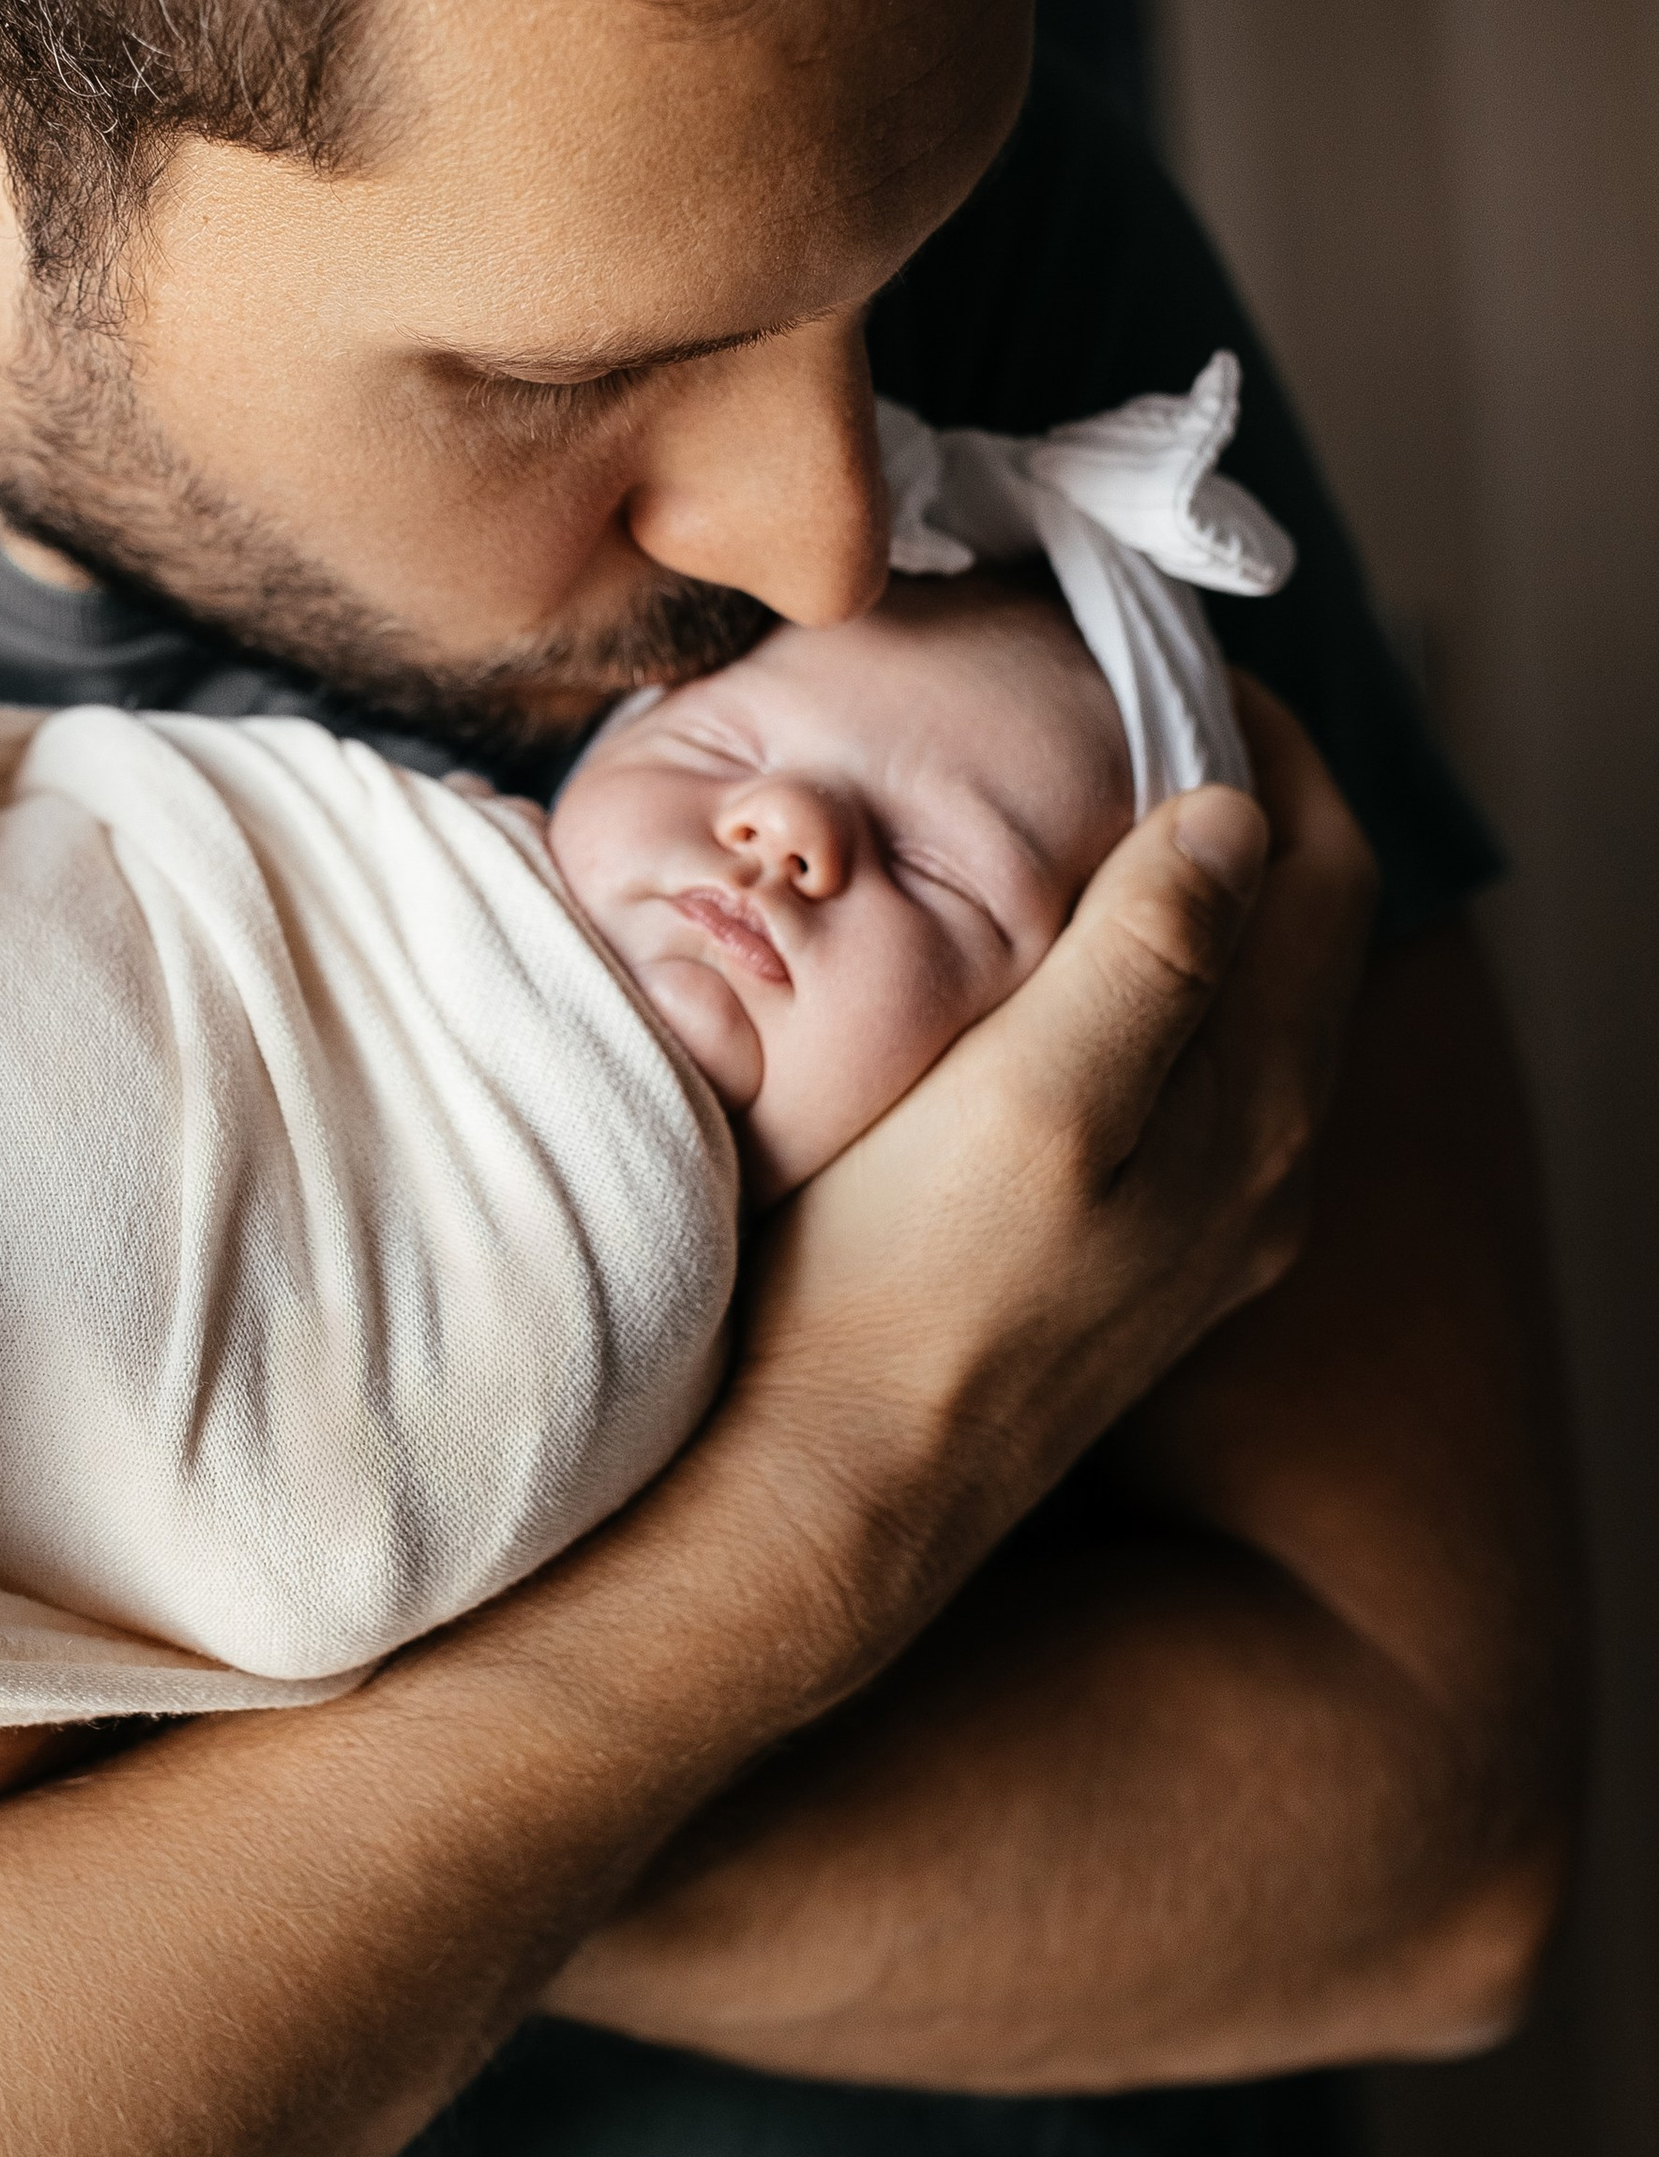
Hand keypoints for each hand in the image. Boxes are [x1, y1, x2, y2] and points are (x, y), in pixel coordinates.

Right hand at [724, 682, 1376, 1666]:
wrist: (829, 1498)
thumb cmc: (912, 1293)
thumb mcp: (1041, 1099)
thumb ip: (1155, 956)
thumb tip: (1234, 814)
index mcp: (1260, 1109)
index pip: (1326, 865)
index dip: (1269, 739)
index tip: (1167, 658)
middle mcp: (1260, 1168)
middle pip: (1297, 929)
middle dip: (1230, 800)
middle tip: (1108, 709)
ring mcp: (1198, 1224)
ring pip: (1238, 1004)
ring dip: (1182, 892)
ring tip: (1065, 808)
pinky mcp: (1124, 1260)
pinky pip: (1177, 1076)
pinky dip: (1140, 981)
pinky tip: (1036, 971)